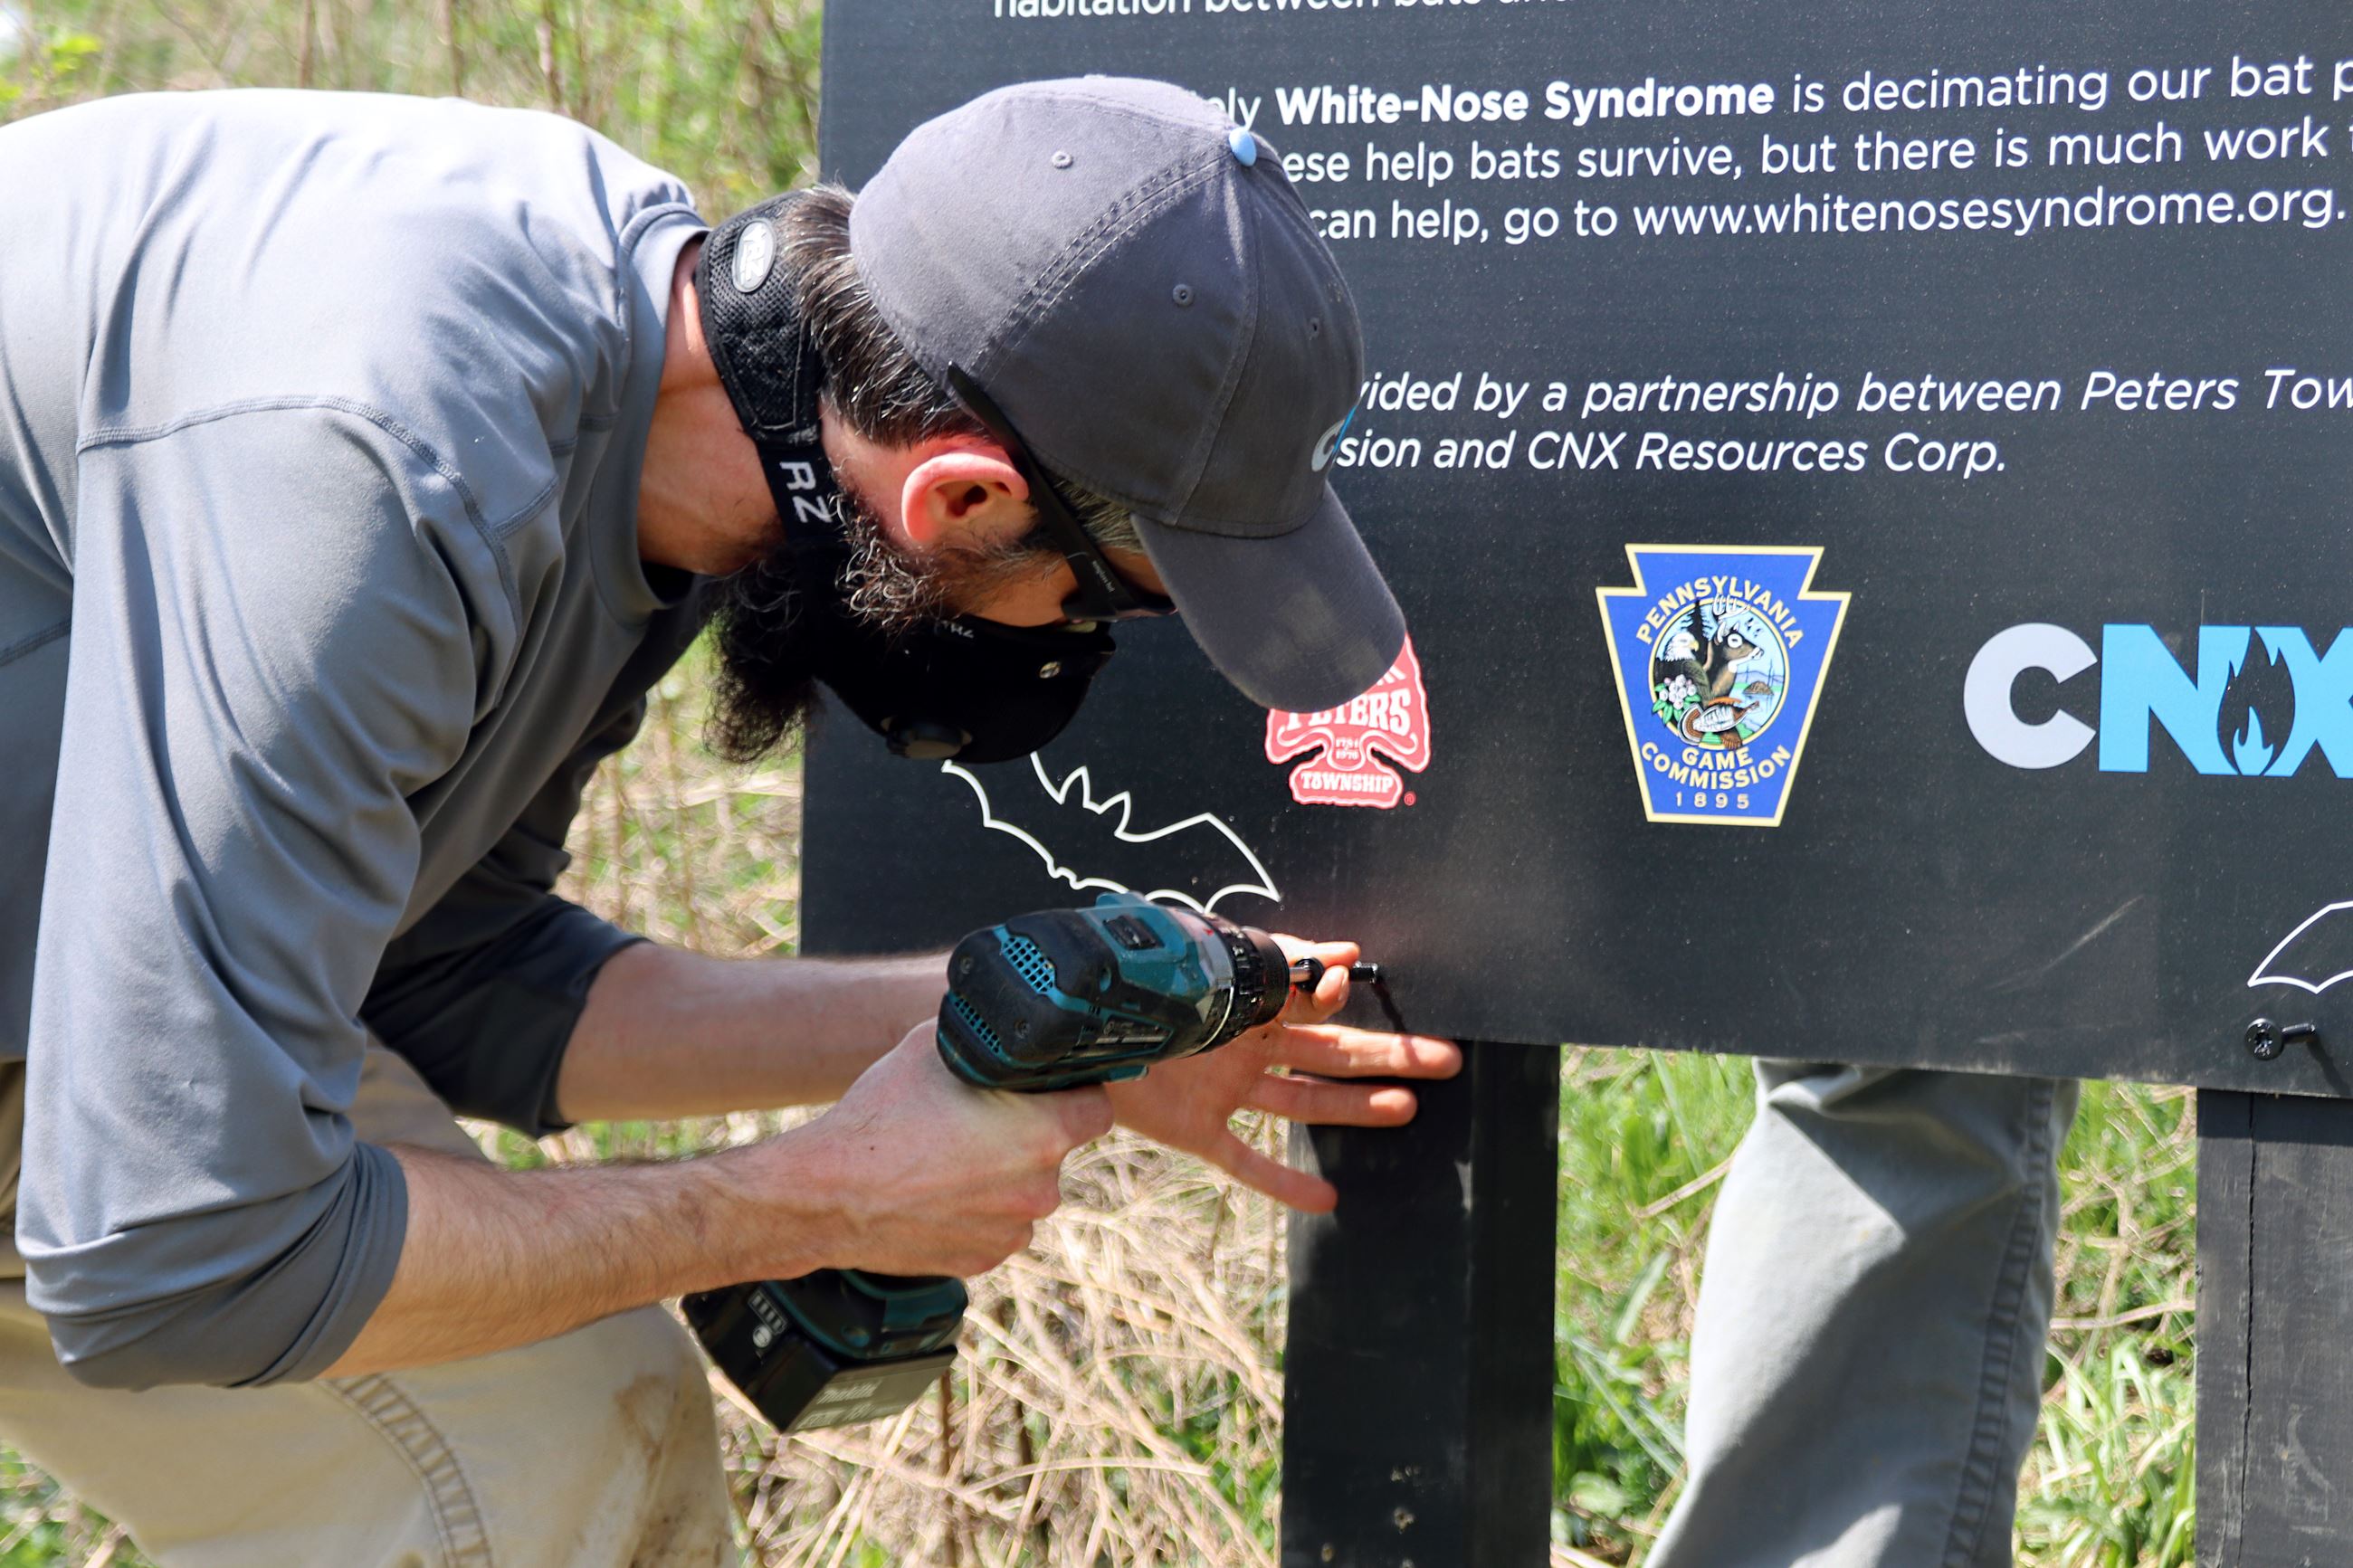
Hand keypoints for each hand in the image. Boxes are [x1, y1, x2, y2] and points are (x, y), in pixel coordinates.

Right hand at [767, 1022, 1111, 1277]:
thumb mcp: (933, 1048)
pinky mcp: (982, 1260)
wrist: (824, 1194)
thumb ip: (985, 1041)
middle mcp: (1039, 1190)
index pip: (1097, 1107)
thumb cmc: (878, 1118)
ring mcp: (1011, 1232)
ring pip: (1023, 1191)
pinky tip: (934, 1191)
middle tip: (977, 1118)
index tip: (1049, 1086)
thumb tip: (1000, 1029)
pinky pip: (994, 1225)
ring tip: (946, 1157)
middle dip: (1026, 1133)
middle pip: (1055, 1150)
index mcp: (1042, 1135)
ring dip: (1001, 1175)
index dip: (1075, 1090)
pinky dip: (975, 1210)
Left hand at [1105, 937, 1459, 1212]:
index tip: (1357, 975)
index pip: (1311, 996)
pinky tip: (1327, 1202)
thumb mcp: (1204, 969)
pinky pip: (1247, 1160)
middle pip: (1330, 1051)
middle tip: (1446, 1058)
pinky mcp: (1196, 1130)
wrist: (1064, 1034)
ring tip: (1409, 1110)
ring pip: (1305, 1100)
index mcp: (1245, 1000)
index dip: (1337, 987)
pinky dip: (1284, 1181)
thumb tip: (1339, 957)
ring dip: (1357, 1105)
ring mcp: (1224, 1089)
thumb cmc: (1131, 990)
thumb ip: (1272, 969)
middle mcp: (1244, 1044)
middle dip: (1388, 1054)